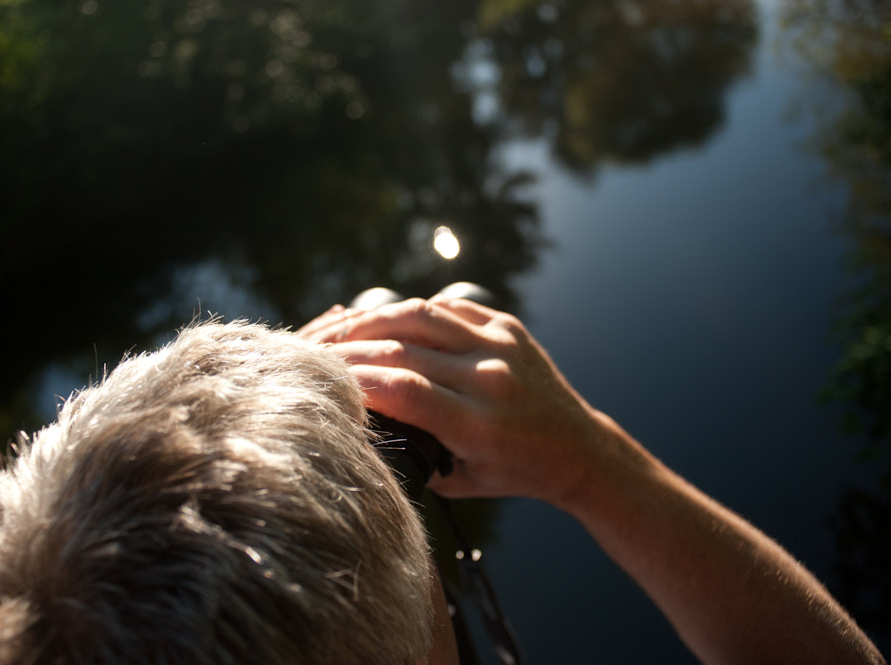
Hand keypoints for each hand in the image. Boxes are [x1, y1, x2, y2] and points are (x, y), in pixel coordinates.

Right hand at [300, 297, 610, 504]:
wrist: (577, 448)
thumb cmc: (514, 471)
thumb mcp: (460, 478)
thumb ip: (413, 449)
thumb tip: (358, 418)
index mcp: (481, 424)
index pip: (404, 389)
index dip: (356, 380)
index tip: (320, 380)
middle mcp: (492, 377)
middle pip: (403, 348)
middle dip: (349, 347)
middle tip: (312, 352)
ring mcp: (501, 344)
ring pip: (419, 314)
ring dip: (370, 320)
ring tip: (337, 330)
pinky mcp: (505, 324)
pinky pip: (445, 306)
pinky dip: (407, 311)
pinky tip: (380, 321)